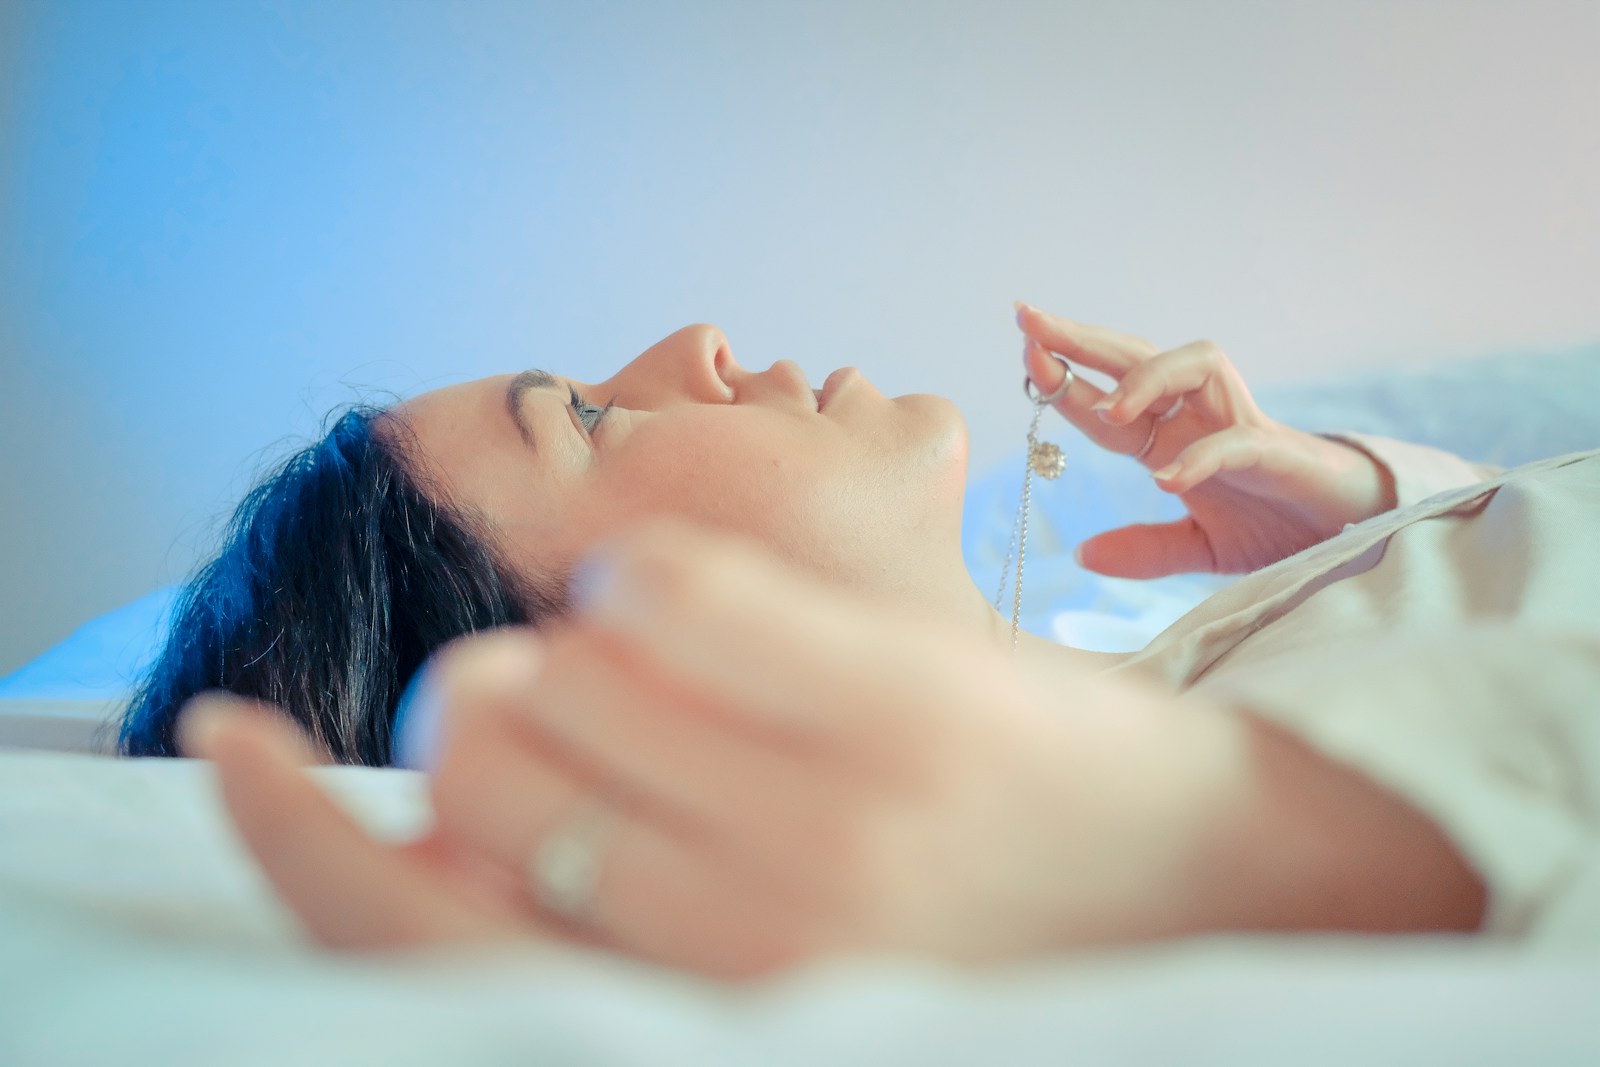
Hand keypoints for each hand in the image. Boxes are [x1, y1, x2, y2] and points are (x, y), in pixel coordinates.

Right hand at [185, 522, 1251, 975]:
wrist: (1216, 893)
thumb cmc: (972, 938)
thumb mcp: (775, 968)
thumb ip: (617, 907)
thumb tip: (441, 811)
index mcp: (700, 1018)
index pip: (421, 935)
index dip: (293, 839)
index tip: (231, 749)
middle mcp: (743, 942)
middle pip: (468, 770)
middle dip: (467, 714)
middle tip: (532, 698)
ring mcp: (825, 814)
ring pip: (554, 669)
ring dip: (563, 640)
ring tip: (646, 660)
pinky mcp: (902, 702)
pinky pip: (672, 588)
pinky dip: (641, 571)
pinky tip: (697, 602)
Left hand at [1016, 303, 1396, 576]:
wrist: (1350, 539)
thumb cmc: (1278, 528)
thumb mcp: (1199, 548)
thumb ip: (1146, 550)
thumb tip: (1083, 554)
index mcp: (1172, 439)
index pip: (1107, 398)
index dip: (1063, 376)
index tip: (1022, 350)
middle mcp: (1200, 418)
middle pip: (1138, 358)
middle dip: (1082, 338)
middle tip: (1029, 318)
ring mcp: (1241, 426)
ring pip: (1195, 364)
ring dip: (1147, 379)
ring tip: (1109, 411)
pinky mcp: (1278, 454)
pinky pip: (1236, 441)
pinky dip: (1201, 458)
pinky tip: (1167, 480)